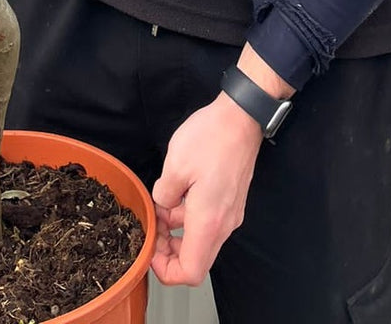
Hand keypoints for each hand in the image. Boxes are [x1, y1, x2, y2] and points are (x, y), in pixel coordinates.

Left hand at [150, 95, 262, 286]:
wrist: (241, 117)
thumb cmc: (209, 139)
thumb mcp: (174, 166)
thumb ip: (163, 195)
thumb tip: (164, 206)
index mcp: (208, 222)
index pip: (190, 273)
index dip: (166, 271)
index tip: (150, 250)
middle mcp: (223, 225)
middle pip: (197, 260)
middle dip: (169, 252)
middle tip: (152, 227)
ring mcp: (230, 213)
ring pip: (201, 240)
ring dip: (177, 231)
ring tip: (160, 203)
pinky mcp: (231, 201)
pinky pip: (208, 222)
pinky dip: (189, 217)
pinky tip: (177, 192)